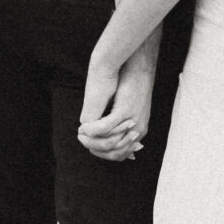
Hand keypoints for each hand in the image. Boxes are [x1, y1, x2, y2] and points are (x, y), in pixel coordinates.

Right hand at [79, 46, 155, 163]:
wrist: (141, 69)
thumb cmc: (134, 87)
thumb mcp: (134, 111)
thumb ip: (126, 127)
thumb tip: (123, 142)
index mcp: (139, 132)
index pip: (118, 155)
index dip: (101, 152)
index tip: (89, 144)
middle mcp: (137, 131)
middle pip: (112, 152)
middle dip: (95, 147)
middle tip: (83, 139)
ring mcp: (131, 123)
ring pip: (107, 143)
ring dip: (92, 140)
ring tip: (82, 133)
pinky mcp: (123, 111)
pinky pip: (104, 128)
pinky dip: (92, 130)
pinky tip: (85, 127)